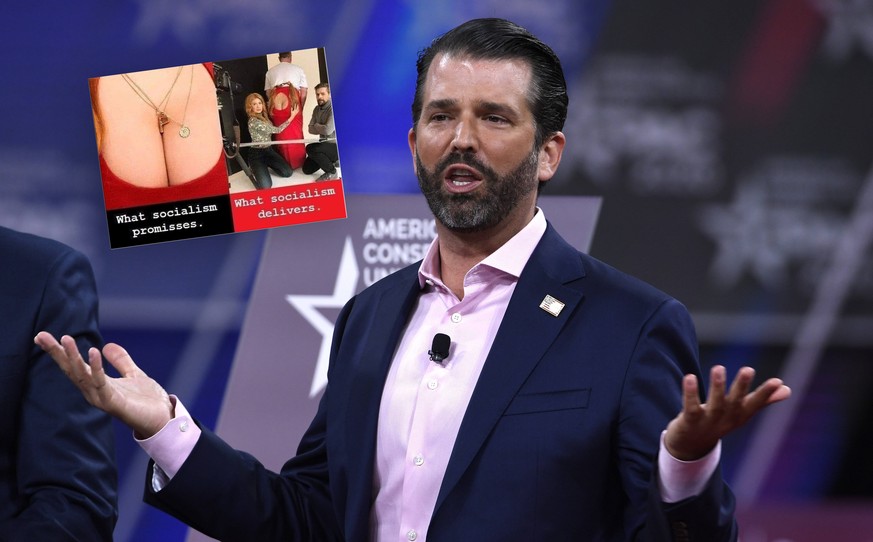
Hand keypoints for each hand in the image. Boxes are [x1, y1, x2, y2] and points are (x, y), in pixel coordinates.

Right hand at [34, 331, 173, 438]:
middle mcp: (94, 391)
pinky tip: (94, 351)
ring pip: (82, 375)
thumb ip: (121, 361)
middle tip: (41, 336)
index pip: (73, 366)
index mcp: (97, 384)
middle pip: (71, 370)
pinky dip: (96, 367)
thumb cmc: (148, 401)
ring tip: (65, 339)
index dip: (59, 352)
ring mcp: (102, 398)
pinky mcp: (113, 402)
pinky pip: (101, 382)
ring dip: (73, 357)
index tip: (43, 336)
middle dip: (57, 353)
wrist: (164, 418)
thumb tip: (106, 345)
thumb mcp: (133, 374)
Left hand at [664, 365, 790, 460]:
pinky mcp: (689, 421)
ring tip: (719, 367)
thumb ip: (762, 400)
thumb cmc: (720, 421)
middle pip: (735, 402)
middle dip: (742, 386)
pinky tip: (689, 377)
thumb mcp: (742, 412)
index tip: (777, 381)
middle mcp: (726, 419)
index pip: (754, 403)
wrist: (691, 445)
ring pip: (714, 404)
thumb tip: (788, 389)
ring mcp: (708, 421)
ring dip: (717, 387)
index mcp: (740, 415)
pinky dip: (690, 394)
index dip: (766, 394)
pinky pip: (690, 407)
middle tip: (749, 369)